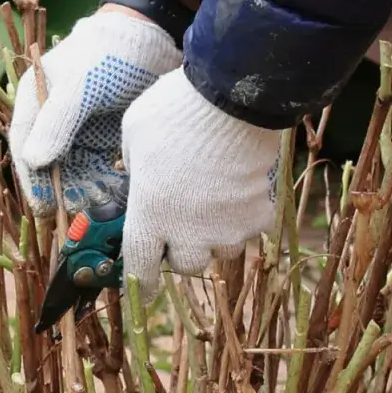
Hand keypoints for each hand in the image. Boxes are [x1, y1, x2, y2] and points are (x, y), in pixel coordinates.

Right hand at [9, 6, 179, 214]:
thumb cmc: (108, 53)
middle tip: (81, 212)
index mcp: (34, 101)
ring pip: (75, 170)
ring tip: (104, 205)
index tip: (44, 208)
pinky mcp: (103, 134)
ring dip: (86, 190)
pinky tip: (118, 193)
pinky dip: (105, 182)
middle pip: (49, 165)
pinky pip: (99, 166)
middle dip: (63, 190)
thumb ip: (56, 123)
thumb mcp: (80, 86)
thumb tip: (33, 161)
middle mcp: (51, 119)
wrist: (153, 34)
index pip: (25, 148)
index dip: (32, 180)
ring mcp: (78, 128)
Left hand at [121, 68, 282, 294]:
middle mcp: (187, 232)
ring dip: (214, 235)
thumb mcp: (133, 138)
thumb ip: (133, 168)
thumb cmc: (173, 114)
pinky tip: (237, 192)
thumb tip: (137, 176)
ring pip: (221, 250)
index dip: (140, 284)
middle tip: (181, 223)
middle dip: (182, 249)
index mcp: (148, 216)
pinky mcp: (258, 215)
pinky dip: (244, 218)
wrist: (232, 99)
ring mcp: (227, 226)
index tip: (141, 293)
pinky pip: (250, 230)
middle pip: (186, 265)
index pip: (140, 268)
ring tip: (211, 204)